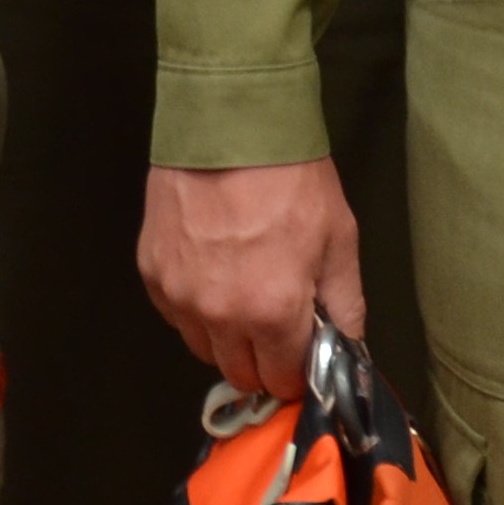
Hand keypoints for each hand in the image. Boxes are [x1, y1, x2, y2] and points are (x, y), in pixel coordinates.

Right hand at [140, 160, 365, 398]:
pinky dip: (198, 311)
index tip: (305, 356)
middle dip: (265, 362)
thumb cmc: (290, 177)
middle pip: (241, 374)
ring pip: (205, 350)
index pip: (284, 379)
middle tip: (280, 329)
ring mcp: (180, 297)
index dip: (299, 372)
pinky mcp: (153, 275)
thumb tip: (350, 345)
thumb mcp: (338, 238)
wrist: (230, 125)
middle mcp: (220, 315)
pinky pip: (177, 317)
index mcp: (273, 311)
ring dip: (228, 340)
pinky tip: (218, 277)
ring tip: (248, 297)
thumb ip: (344, 304)